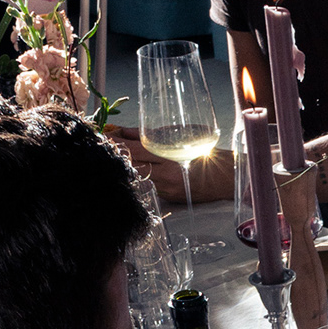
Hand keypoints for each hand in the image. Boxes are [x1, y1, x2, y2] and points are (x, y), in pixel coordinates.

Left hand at [104, 127, 233, 204]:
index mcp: (170, 158)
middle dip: (116, 153)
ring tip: (113, 155)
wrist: (226, 178)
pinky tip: (131, 168)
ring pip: (136, 176)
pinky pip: (147, 185)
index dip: (117, 143)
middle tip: (101, 143)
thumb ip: (153, 134)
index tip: (103, 135)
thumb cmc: (208, 152)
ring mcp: (166, 190)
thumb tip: (128, 131)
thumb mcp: (182, 135)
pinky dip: (137, 175)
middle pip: (131, 164)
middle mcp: (166, 176)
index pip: (135, 150)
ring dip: (124, 165)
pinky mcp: (168, 197)